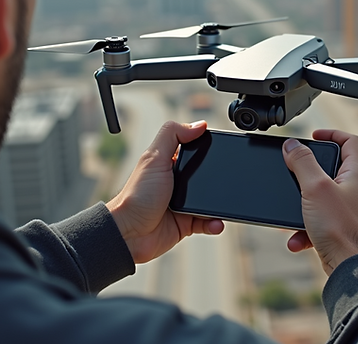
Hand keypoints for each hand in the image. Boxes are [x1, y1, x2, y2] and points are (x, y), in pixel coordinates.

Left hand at [106, 120, 223, 263]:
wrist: (130, 233)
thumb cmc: (137, 195)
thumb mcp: (154, 158)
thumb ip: (173, 135)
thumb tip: (199, 124)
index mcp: (169, 163)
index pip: (194, 150)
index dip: (207, 149)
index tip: (222, 149)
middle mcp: (177, 182)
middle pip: (207, 176)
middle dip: (219, 179)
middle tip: (228, 180)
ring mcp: (183, 203)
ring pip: (210, 200)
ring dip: (219, 204)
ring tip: (224, 205)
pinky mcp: (186, 223)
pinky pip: (207, 222)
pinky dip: (214, 223)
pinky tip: (216, 223)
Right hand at [282, 130, 357, 274]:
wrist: (349, 269)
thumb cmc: (341, 229)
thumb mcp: (316, 188)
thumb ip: (303, 163)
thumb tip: (293, 145)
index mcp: (356, 175)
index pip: (351, 142)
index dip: (332, 133)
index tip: (314, 136)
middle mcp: (355, 192)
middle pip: (332, 169)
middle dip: (308, 172)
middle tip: (294, 171)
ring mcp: (348, 212)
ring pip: (320, 200)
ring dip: (302, 205)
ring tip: (291, 212)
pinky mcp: (339, 231)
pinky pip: (316, 224)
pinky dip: (303, 230)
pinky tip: (295, 239)